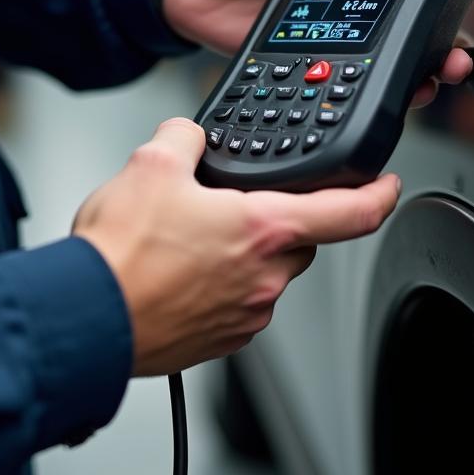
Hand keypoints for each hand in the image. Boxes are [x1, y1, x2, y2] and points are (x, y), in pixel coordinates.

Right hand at [73, 118, 400, 375]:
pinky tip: (179, 272)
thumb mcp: (150, 165)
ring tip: (189, 239)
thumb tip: (189, 135)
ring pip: (266, 272)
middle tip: (234, 204)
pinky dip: (221, 284)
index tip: (388, 185)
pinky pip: (237, 303)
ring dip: (244, 253)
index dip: (379, 194)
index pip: (351, 213)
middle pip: (300, 239)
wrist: (85, 318)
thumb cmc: (120, 256)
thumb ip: (184, 138)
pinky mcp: (219, 340)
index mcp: (263, 229)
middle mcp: (264, 277)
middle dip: (277, 218)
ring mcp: (244, 314)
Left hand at [162, 0, 473, 107]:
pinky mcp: (306, 58)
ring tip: (442, 67)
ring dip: (424, 62)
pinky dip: (378, 85)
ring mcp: (328, 30)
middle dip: (452, 27)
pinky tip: (396, 89)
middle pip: (413, 14)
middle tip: (468, 36)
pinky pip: (349, 74)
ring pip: (390, 51)